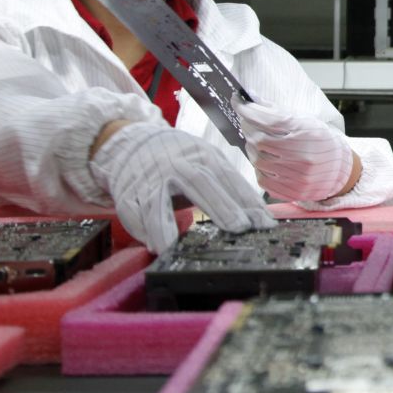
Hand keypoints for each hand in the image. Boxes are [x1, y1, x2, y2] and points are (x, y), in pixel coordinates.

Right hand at [88, 122, 274, 252]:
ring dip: (168, 226)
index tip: (264, 223)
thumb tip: (259, 219)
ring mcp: (150, 180)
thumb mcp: (208, 163)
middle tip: (239, 228)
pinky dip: (144, 231)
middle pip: (200, 183)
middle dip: (221, 206)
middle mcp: (176, 166)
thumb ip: (229, 188)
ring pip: (157, 201)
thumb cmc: (181, 160)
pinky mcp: (128, 196)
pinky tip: (156, 246)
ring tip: (178, 247)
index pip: (228, 178)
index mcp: (202, 156)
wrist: (135, 144)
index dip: (247, 200)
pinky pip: (134, 214)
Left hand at [235, 100, 358, 202]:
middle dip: (248, 128)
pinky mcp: (291, 191)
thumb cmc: (321, 141)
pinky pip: (262, 179)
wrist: (341, 170)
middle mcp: (301, 155)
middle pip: (259, 140)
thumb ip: (278, 111)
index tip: (238, 103)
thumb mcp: (305, 121)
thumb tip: (252, 100)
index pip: (268, 119)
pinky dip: (258, 167)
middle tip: (248, 122)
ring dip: (252, 148)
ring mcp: (296, 176)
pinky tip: (265, 160)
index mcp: (306, 133)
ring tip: (258, 142)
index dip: (248, 110)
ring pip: (257, 160)